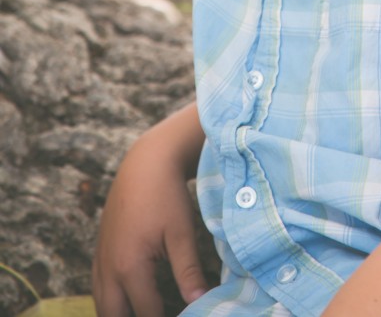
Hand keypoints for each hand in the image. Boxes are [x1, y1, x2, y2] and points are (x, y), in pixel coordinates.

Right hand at [93, 104, 207, 316]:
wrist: (145, 162)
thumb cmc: (167, 195)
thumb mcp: (182, 233)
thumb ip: (188, 271)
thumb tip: (199, 301)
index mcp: (130, 267)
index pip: (147, 314)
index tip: (184, 316)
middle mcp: (109, 268)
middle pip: (115, 316)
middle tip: (159, 315)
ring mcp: (101, 258)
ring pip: (102, 304)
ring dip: (119, 314)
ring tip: (142, 312)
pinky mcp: (99, 248)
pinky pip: (97, 286)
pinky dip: (110, 299)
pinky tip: (127, 299)